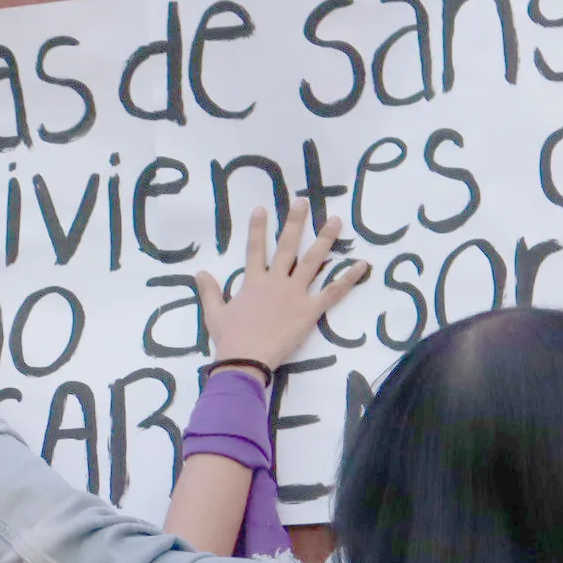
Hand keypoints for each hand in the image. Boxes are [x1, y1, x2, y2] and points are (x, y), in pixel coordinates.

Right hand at [197, 206, 370, 370]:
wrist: (245, 360)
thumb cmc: (230, 339)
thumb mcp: (215, 313)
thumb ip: (209, 291)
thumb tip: (200, 272)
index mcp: (253, 282)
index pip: (255, 249)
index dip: (258, 228)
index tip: (262, 208)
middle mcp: (276, 282)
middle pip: (287, 246)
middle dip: (295, 222)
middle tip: (303, 202)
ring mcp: (295, 294)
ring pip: (312, 261)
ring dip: (324, 239)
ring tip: (335, 221)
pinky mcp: (309, 311)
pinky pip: (332, 292)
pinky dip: (348, 278)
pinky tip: (362, 264)